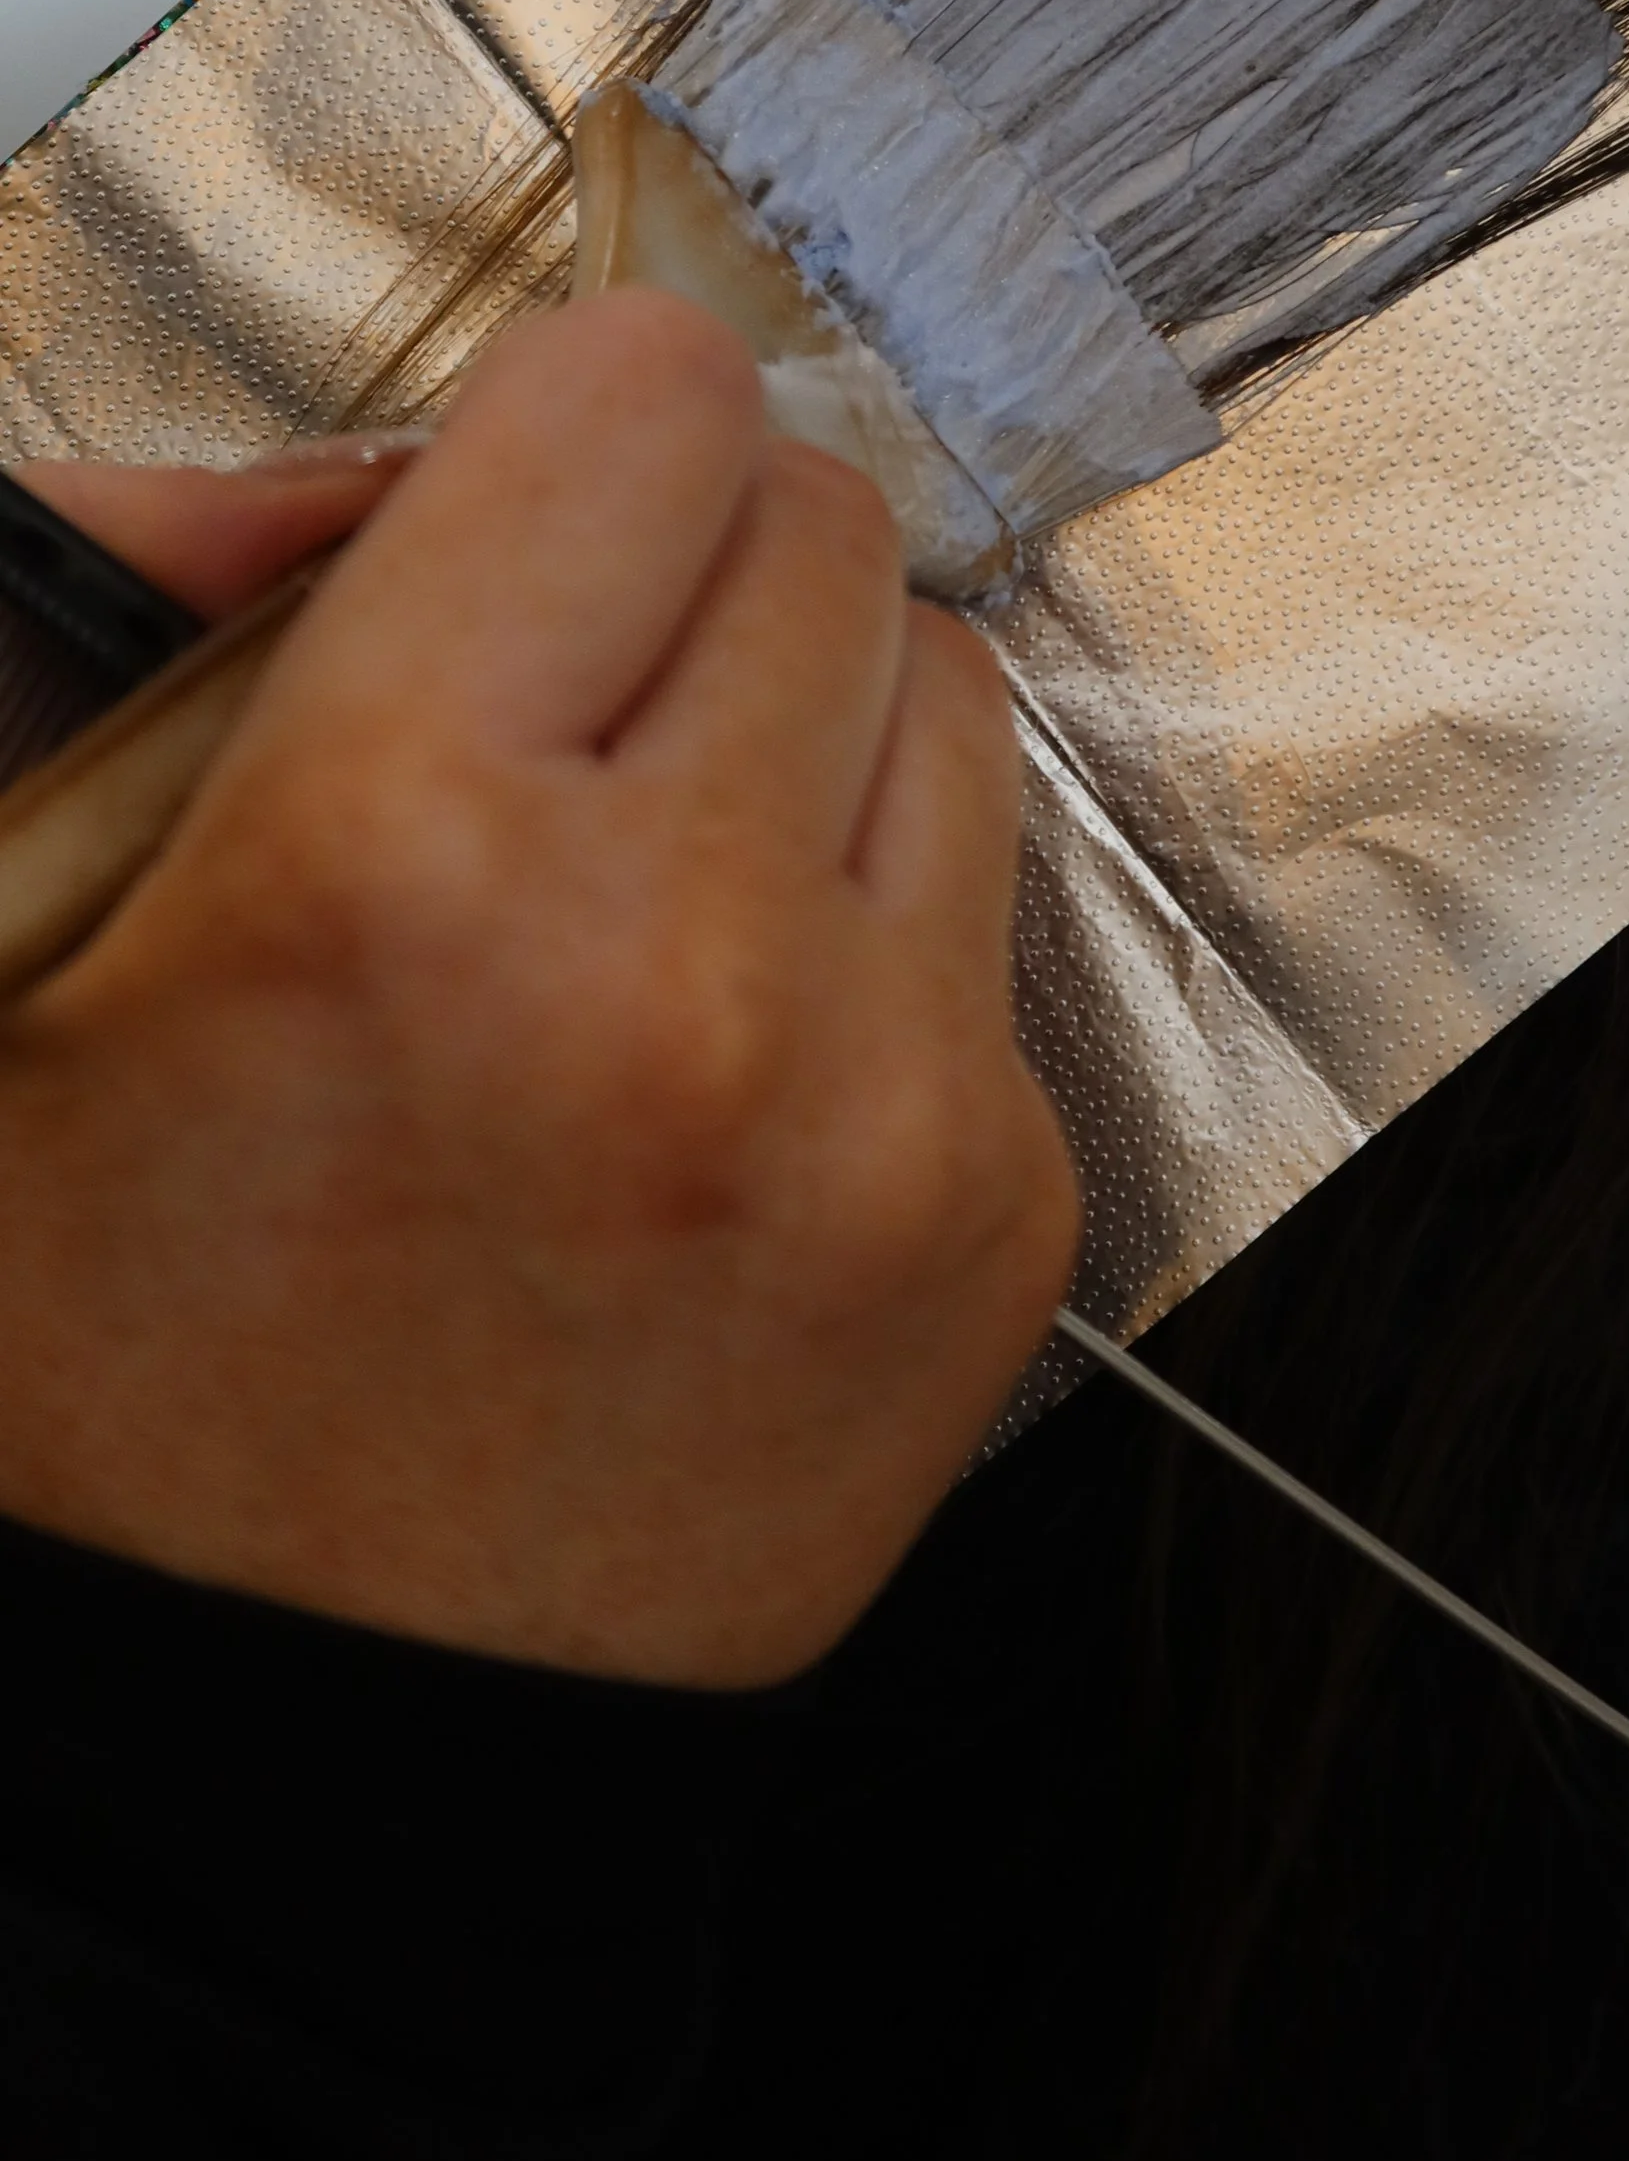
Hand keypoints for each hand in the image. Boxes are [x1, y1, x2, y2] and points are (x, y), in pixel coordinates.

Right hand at [0, 292, 1073, 1683]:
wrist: (279, 1760)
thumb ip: (148, 621)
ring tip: (647, 887)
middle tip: (558, 721)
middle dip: (684, 575)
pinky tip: (720, 1065)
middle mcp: (678, 965)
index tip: (521, 522)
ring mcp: (879, 1099)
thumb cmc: (123, 1365)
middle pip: (820, 522)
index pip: (643, 400)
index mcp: (394, 857)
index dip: (567, 434)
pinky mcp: (1000, 1214)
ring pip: (947, 686)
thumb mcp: (30, 944)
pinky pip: (999, 915)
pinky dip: (878, 932)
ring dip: (809, 730)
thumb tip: (343, 467)